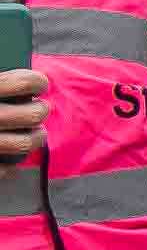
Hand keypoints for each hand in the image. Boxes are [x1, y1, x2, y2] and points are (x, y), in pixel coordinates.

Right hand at [0, 58, 36, 173]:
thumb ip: (2, 83)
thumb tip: (26, 80)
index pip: (25, 82)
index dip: (38, 82)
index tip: (39, 85)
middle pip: (33, 114)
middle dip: (40, 111)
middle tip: (38, 110)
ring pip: (27, 143)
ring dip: (36, 138)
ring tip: (36, 134)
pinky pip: (6, 168)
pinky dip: (11, 164)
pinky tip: (9, 156)